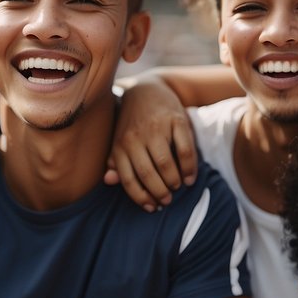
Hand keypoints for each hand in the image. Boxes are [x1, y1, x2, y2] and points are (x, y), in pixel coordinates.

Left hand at [106, 79, 198, 210]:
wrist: (148, 89)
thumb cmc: (133, 122)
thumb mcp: (120, 140)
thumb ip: (115, 161)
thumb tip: (108, 181)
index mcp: (121, 145)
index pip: (129, 179)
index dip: (141, 197)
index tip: (152, 207)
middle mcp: (136, 137)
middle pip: (148, 174)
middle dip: (159, 192)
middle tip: (167, 200)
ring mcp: (157, 128)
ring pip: (165, 164)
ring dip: (173, 182)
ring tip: (177, 187)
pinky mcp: (176, 120)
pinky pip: (185, 150)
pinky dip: (189, 168)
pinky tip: (189, 178)